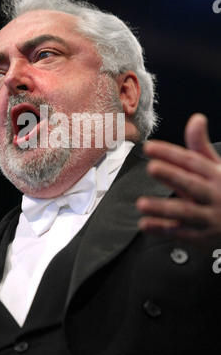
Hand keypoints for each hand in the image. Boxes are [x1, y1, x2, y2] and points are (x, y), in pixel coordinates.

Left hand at [136, 114, 220, 251]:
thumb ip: (200, 146)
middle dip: (172, 175)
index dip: (171, 153)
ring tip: (142, 203)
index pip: (193, 162)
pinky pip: (179, 233)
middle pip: (191, 184)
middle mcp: (213, 196)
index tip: (150, 146)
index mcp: (216, 176)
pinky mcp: (200, 236)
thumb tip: (196, 118)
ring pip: (184, 212)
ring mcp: (208, 217)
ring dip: (162, 208)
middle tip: (152, 167)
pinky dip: (161, 229)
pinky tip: (144, 224)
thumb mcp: (217, 168)